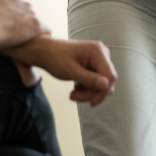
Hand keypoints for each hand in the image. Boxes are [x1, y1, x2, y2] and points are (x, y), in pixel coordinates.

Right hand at [0, 0, 46, 50]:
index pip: (21, 7)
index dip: (16, 19)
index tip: (11, 27)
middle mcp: (25, 3)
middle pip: (30, 15)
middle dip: (25, 25)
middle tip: (17, 37)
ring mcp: (32, 14)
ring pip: (37, 24)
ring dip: (32, 32)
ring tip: (27, 43)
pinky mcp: (36, 25)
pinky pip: (46, 31)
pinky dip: (43, 37)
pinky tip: (37, 44)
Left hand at [3, 37, 117, 106]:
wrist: (45, 52)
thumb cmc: (55, 59)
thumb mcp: (70, 71)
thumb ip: (88, 79)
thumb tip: (106, 86)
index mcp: (98, 52)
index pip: (110, 77)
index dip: (102, 92)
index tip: (90, 103)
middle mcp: (102, 53)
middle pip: (107, 81)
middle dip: (92, 93)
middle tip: (73, 97)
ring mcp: (99, 58)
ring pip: (102, 83)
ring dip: (88, 92)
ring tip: (72, 93)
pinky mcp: (95, 63)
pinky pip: (97, 80)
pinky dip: (87, 87)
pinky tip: (75, 88)